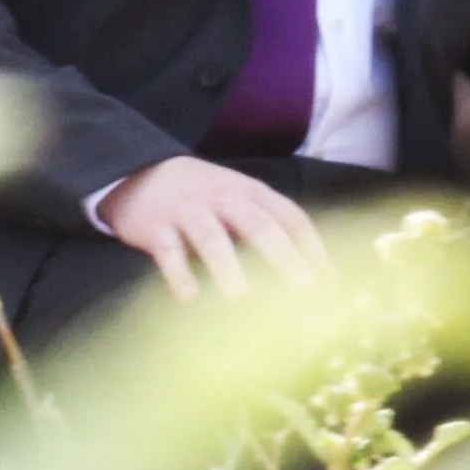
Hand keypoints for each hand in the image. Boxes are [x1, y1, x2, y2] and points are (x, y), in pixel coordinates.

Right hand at [97, 155, 326, 303]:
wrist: (139, 172)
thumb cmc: (204, 200)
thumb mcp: (240, 201)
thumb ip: (271, 228)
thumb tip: (312, 278)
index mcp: (252, 193)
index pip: (291, 218)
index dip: (314, 251)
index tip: (330, 287)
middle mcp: (224, 198)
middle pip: (258, 224)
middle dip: (284, 257)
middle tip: (304, 291)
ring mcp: (188, 211)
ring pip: (211, 235)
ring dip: (227, 266)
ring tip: (240, 298)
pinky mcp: (156, 226)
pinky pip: (168, 249)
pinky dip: (179, 272)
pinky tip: (189, 297)